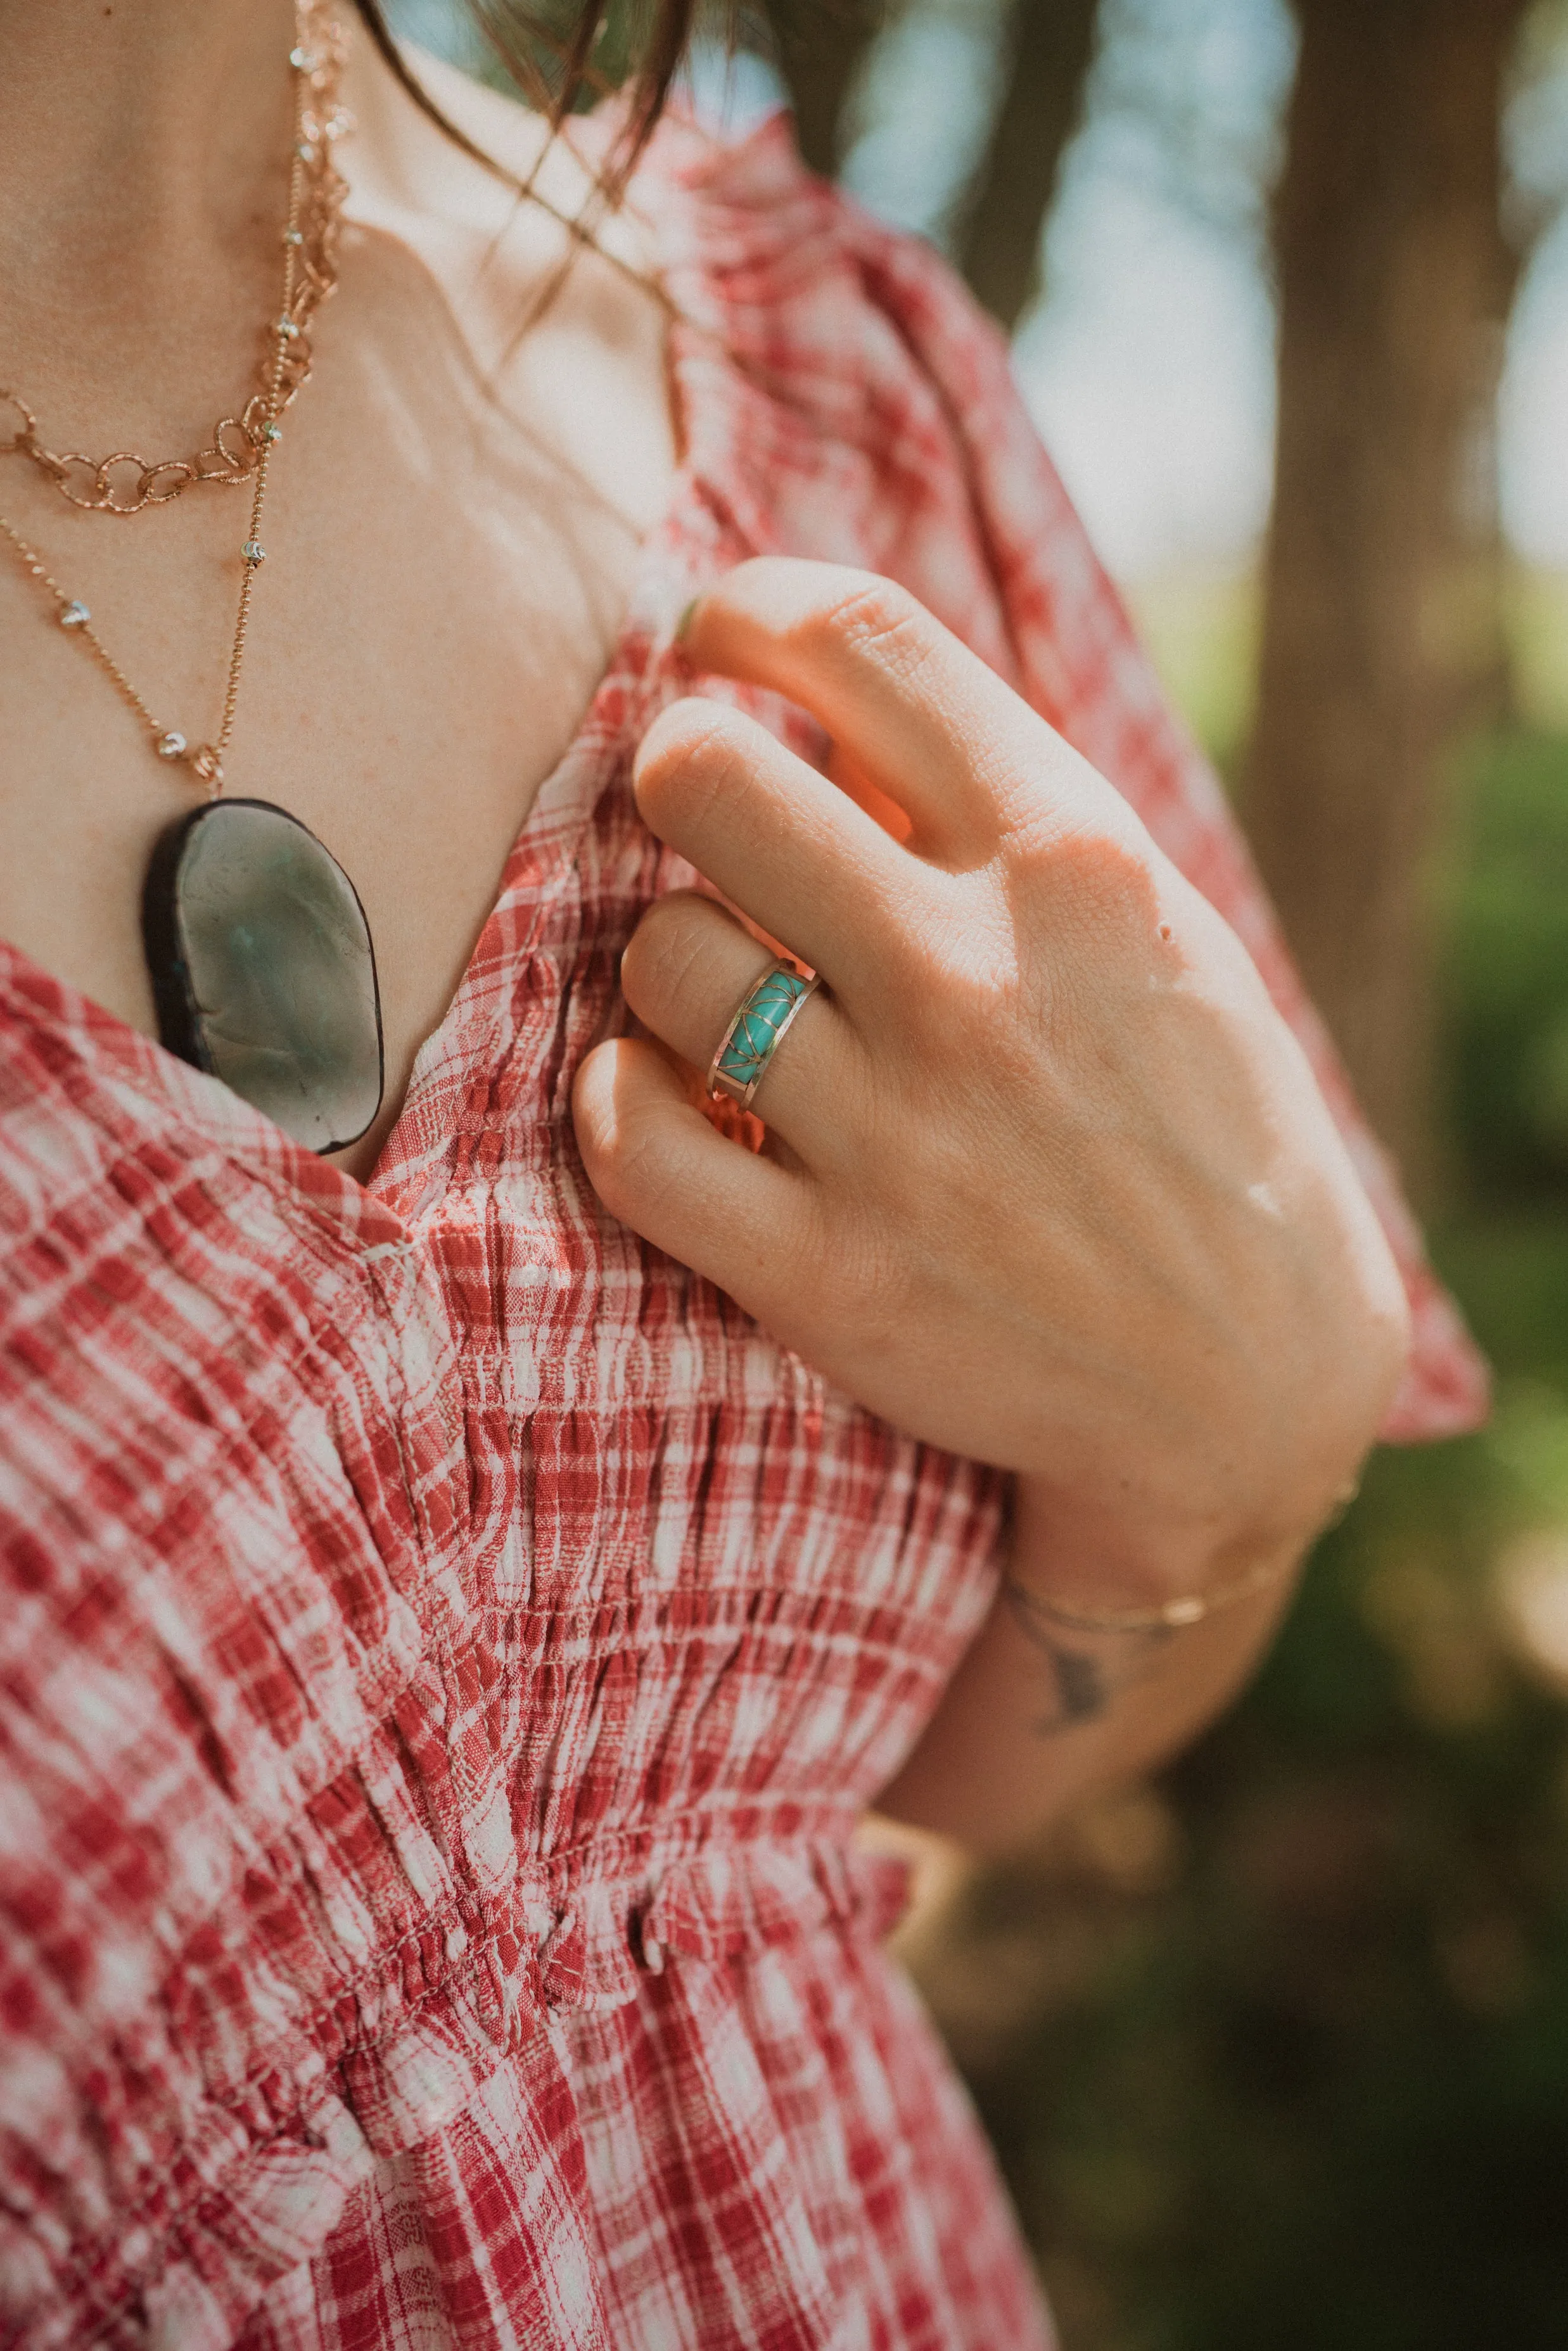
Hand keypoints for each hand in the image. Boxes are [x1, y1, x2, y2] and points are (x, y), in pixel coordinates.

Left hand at [572, 560, 1408, 1598]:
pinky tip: (670, 1100)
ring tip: (727, 1002)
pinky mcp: (827, 1274)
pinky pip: (627, 1135)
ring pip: (660, 956)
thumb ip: (995, 816)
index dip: (743, 608)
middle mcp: (972, 976)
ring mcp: (894, 1131)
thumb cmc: (1189, 1121)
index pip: (855, 635)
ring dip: (670, 966)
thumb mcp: (1147, 930)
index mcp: (1070, 859)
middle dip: (674, 773)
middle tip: (701, 823)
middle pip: (702, 774)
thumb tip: (812, 716)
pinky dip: (622, 1102)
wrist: (1248, 1377)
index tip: (713, 640)